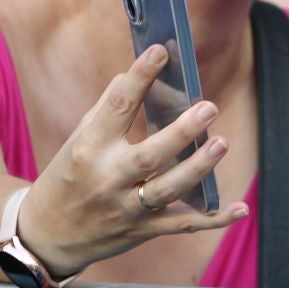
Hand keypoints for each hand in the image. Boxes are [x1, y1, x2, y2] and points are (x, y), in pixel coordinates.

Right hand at [16, 44, 248, 274]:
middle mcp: (107, 179)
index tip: (159, 52)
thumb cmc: (67, 177)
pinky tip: (239, 208)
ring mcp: (126, 209)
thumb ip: (107, 111)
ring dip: (198, 168)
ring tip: (221, 143)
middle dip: (181, 132)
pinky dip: (213, 219)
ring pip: (168, 190)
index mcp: (89, 148)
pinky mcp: (142, 231)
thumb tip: (135, 76)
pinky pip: (183, 225)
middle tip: (209, 107)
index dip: (139, 77)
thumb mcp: (77, 140)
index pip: (116, 107)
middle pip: (149, 155)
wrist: (49, 235)